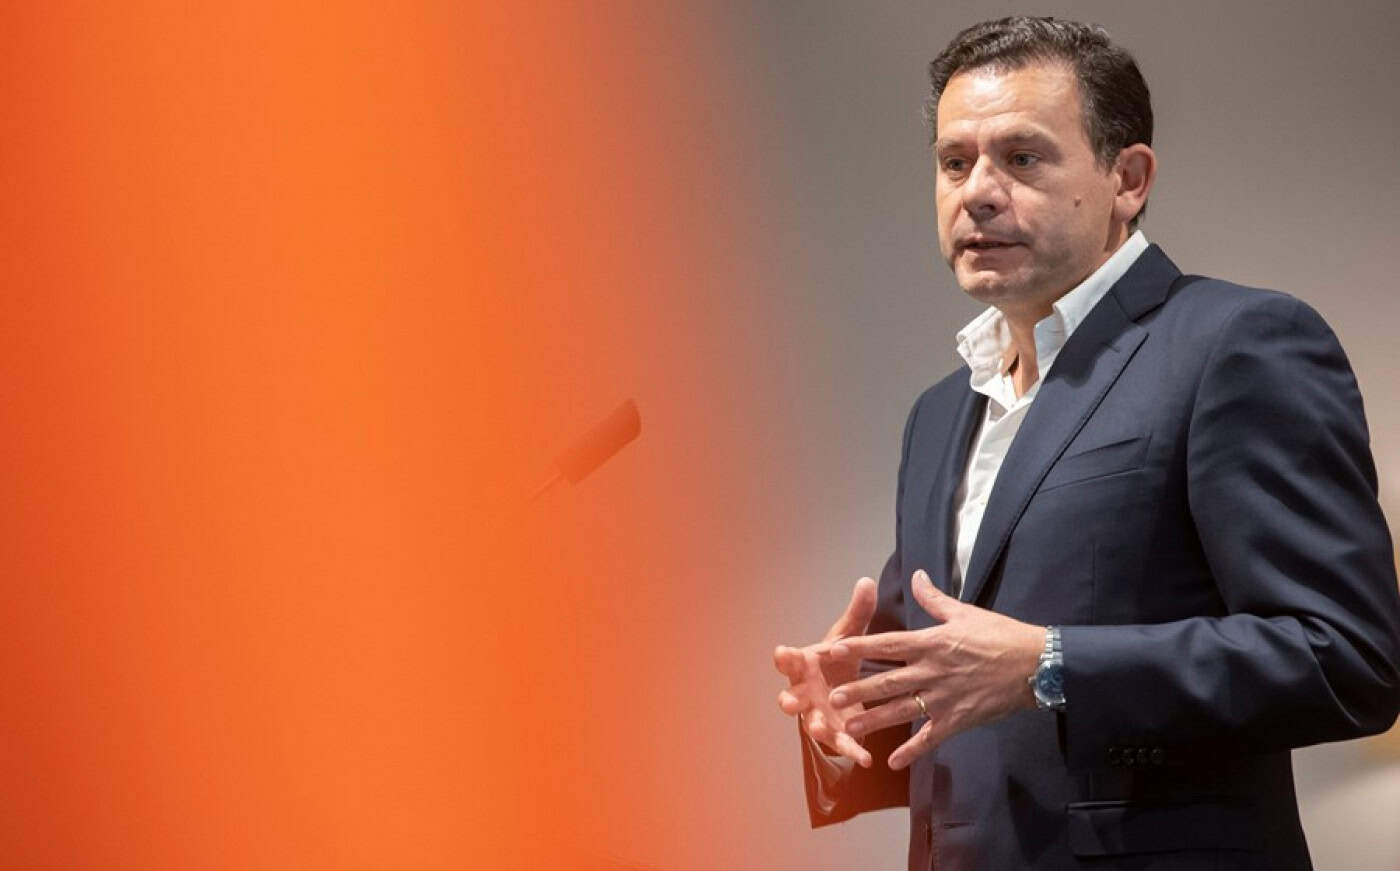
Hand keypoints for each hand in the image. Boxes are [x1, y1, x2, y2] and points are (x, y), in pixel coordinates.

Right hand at [773, 577, 877, 767]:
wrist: (843, 691)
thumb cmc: (837, 661)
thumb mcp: (847, 637)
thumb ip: (858, 614)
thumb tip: (868, 581)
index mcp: (805, 665)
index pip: (789, 659)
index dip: (785, 657)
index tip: (782, 651)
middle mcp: (804, 691)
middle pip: (790, 696)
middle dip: (788, 699)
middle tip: (788, 702)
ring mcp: (816, 714)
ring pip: (810, 724)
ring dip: (815, 727)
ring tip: (821, 729)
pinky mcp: (834, 733)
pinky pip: (841, 744)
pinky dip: (851, 751)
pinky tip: (866, 758)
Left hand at [822, 570, 1043, 770]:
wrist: (1035, 665)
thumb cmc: (1001, 635)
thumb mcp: (965, 612)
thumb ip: (935, 599)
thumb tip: (916, 576)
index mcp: (933, 642)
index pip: (888, 644)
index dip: (859, 647)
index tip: (834, 650)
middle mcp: (933, 671)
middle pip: (888, 681)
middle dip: (859, 689)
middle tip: (832, 698)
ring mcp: (944, 698)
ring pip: (903, 710)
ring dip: (875, 720)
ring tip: (850, 727)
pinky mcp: (958, 719)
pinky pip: (930, 737)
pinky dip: (912, 751)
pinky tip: (892, 762)